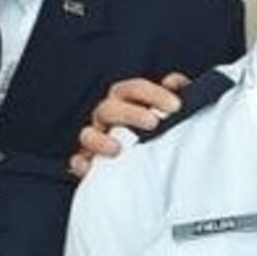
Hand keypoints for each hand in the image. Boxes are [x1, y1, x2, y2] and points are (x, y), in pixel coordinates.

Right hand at [68, 72, 188, 176]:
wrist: (158, 172)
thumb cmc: (163, 133)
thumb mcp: (174, 113)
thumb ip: (177, 94)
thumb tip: (174, 83)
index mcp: (127, 102)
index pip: (134, 89)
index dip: (153, 94)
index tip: (176, 105)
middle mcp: (108, 118)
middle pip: (109, 109)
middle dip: (130, 114)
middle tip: (153, 123)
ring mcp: (97, 141)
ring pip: (88, 135)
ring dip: (100, 140)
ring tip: (118, 148)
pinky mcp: (91, 164)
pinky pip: (79, 162)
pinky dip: (81, 164)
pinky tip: (90, 167)